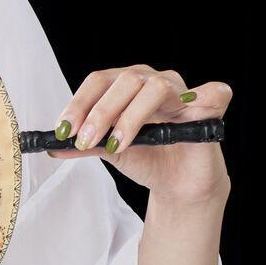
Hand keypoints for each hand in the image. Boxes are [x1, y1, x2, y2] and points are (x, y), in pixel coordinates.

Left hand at [47, 64, 231, 203]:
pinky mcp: (210, 106)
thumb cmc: (147, 159)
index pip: (100, 81)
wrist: (177, 184)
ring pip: (156, 87)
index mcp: (127, 86)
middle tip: (84, 141)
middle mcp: (154, 81)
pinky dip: (201, 99)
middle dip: (100, 111)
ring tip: (117, 145)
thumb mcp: (110, 151)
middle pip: (125, 80)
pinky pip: (212, 92)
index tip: (64, 130)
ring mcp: (183, 92)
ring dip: (131, 116)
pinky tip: (179, 124)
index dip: (80, 103)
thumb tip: (52, 146)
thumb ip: (85, 145)